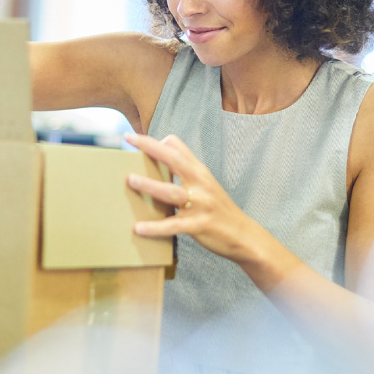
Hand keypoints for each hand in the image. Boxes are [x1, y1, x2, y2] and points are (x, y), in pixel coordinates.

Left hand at [124, 133, 270, 263]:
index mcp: (200, 172)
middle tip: (129, 139)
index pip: (178, 148)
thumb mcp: (206, 185)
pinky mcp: (198, 225)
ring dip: (149, 185)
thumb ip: (187, 172)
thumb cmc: (218, 209)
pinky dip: (155, 227)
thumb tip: (163, 158)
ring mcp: (200, 204)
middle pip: (174, 160)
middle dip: (151, 148)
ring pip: (171, 192)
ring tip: (130, 180)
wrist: (243, 234)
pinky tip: (138, 228)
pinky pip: (173, 226)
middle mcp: (200, 184)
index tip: (135, 138)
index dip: (157, 142)